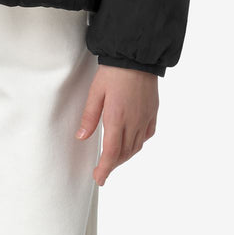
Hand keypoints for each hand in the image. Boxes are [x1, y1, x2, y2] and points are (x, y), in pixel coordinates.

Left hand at [75, 65, 158, 185]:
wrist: (136, 56)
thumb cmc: (113, 72)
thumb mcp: (96, 91)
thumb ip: (89, 116)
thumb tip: (81, 137)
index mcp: (117, 118)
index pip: (112, 152)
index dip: (105, 168)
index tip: (99, 178)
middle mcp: (134, 122)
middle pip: (124, 153)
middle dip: (113, 164)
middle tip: (102, 170)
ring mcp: (145, 118)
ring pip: (136, 147)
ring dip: (124, 156)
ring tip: (114, 159)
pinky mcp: (152, 112)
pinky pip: (147, 135)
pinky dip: (138, 143)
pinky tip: (131, 141)